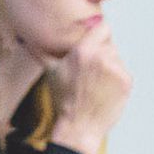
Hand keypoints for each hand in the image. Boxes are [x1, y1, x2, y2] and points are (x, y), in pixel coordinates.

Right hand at [47, 23, 131, 153]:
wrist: (79, 125)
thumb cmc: (64, 99)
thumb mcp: (50, 72)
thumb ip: (42, 51)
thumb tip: (26, 39)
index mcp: (82, 51)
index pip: (103, 27)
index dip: (98, 35)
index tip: (94, 43)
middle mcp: (101, 56)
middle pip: (109, 44)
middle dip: (102, 54)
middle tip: (89, 72)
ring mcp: (115, 68)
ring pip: (116, 58)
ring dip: (109, 66)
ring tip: (96, 83)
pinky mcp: (126, 80)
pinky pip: (123, 71)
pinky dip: (116, 79)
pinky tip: (104, 90)